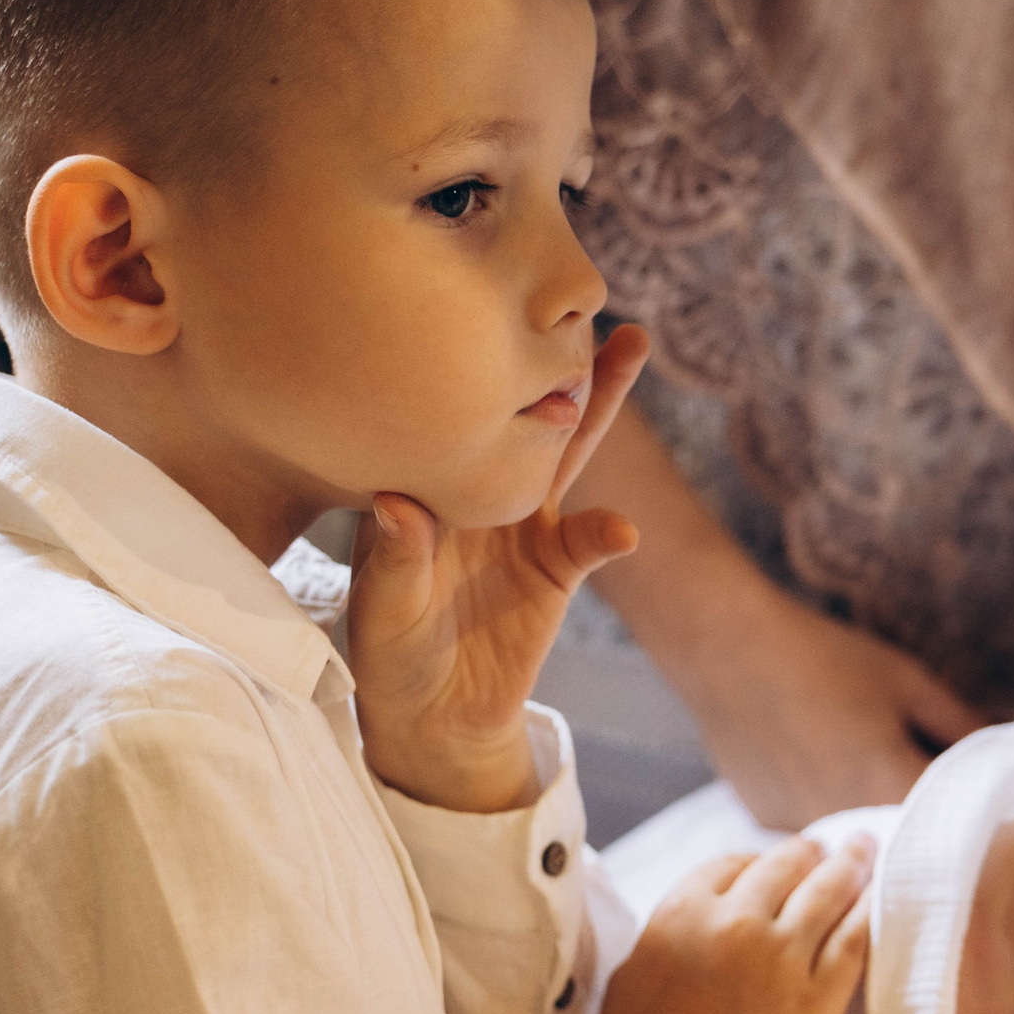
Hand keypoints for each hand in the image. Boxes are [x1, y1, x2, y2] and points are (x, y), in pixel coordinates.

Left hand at [350, 325, 651, 810]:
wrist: (432, 716)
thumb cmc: (389, 654)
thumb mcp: (381, 613)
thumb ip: (395, 561)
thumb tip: (396, 504)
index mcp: (426, 484)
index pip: (448, 410)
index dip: (464, 357)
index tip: (477, 302)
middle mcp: (479, 488)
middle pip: (521, 409)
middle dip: (551, 355)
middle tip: (581, 297)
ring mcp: (523, 522)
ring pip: (567, 448)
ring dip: (600, 401)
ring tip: (632, 346)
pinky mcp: (558, 566)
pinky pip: (589, 538)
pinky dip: (607, 531)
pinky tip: (624, 529)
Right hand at [594, 833, 875, 1013]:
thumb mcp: (636, 969)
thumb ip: (674, 931)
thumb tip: (701, 919)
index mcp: (684, 910)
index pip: (733, 863)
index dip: (759, 861)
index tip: (775, 865)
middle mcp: (736, 921)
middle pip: (786, 865)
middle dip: (810, 852)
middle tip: (830, 849)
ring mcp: (781, 956)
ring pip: (827, 890)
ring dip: (851, 862)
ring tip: (865, 848)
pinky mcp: (817, 997)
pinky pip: (855, 937)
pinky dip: (870, 910)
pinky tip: (882, 895)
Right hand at [690, 597, 987, 829]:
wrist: (726, 647)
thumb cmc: (825, 658)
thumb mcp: (909, 683)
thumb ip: (963, 729)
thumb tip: (1004, 762)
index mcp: (891, 789)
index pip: (958, 829)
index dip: (978, 817)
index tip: (992, 805)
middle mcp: (847, 825)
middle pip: (906, 843)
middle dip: (927, 821)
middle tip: (931, 782)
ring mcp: (801, 828)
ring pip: (858, 841)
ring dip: (875, 819)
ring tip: (863, 765)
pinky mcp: (767, 821)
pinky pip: (816, 825)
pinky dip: (830, 807)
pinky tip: (816, 763)